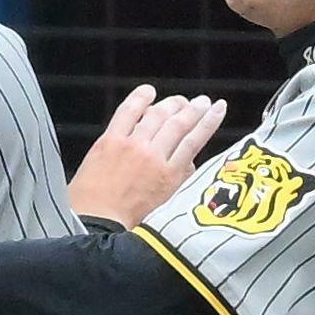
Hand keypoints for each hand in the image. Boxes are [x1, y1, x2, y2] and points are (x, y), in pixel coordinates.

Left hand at [68, 83, 227, 226]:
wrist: (95, 223)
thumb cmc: (127, 220)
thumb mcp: (165, 205)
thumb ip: (179, 181)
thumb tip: (188, 162)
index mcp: (169, 175)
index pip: (195, 141)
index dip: (210, 121)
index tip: (219, 108)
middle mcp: (153, 156)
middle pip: (179, 124)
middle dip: (195, 109)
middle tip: (202, 101)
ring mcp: (132, 146)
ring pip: (158, 115)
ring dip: (173, 103)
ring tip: (181, 100)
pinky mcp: (110, 141)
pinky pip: (128, 112)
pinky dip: (140, 99)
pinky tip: (149, 92)